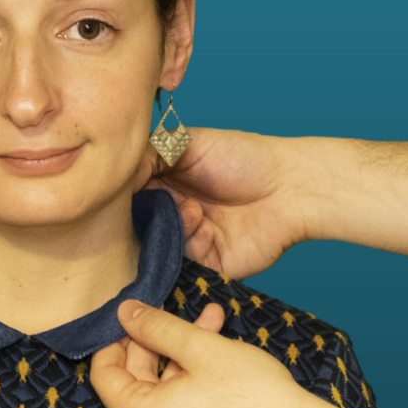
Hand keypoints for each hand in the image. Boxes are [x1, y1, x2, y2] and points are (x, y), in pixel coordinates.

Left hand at [91, 299, 320, 407]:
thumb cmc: (254, 397)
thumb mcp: (200, 348)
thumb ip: (156, 327)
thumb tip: (124, 312)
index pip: (104, 374)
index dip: (117, 338)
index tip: (136, 316)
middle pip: (135, 383)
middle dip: (159, 341)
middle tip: (179, 312)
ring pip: (164, 395)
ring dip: (182, 357)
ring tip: (212, 324)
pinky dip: (192, 386)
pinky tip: (219, 357)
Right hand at [133, 127, 304, 278]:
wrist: (291, 187)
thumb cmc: (243, 157)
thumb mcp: (187, 142)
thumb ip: (148, 154)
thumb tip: (116, 174)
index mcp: (163, 182)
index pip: (129, 194)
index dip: (122, 194)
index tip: (120, 190)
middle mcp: (172, 212)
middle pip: (139, 223)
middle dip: (147, 215)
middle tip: (165, 201)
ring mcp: (188, 239)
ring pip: (158, 245)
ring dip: (172, 228)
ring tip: (194, 211)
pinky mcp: (207, 264)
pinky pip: (183, 264)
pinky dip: (190, 245)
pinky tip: (206, 227)